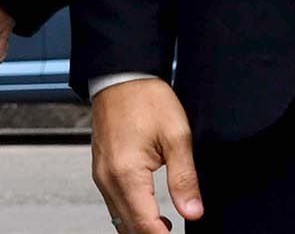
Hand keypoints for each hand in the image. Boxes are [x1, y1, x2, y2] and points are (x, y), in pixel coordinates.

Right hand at [93, 78, 201, 231]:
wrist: (122, 76)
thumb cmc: (147, 98)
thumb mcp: (177, 135)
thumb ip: (184, 178)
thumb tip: (193, 211)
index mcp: (126, 174)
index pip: (144, 225)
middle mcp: (108, 180)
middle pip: (128, 228)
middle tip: (174, 232)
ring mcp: (101, 177)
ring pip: (119, 220)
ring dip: (141, 228)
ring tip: (167, 228)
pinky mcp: (101, 172)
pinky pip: (114, 204)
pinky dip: (131, 215)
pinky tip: (150, 213)